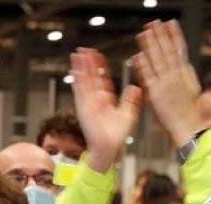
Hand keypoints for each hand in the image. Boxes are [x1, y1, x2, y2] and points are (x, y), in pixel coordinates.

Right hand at [70, 48, 142, 172]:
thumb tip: (136, 87)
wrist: (108, 147)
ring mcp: (88, 102)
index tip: (97, 55)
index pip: (102, 79)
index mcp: (106, 100)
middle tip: (84, 49)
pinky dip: (77, 80)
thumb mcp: (128, 114)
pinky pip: (80, 90)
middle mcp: (95, 99)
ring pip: (84, 80)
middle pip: (90, 76)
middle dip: (87, 63)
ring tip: (77, 53)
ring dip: (80, 67)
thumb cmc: (117, 135)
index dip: (100, 67)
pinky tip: (74, 69)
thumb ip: (131, 100)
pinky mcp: (83, 107)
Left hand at [134, 20, 202, 146]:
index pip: (179, 49)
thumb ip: (184, 75)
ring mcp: (165, 83)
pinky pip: (147, 77)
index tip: (169, 23)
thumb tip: (184, 65)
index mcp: (185, 73)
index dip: (173, 35)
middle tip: (153, 23)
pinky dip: (142, 66)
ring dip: (150, 46)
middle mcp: (175, 75)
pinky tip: (137, 56)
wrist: (190, 127)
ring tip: (144, 33)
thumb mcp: (191, 87)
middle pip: (167, 51)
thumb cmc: (190, 111)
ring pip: (156, 60)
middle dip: (160, 36)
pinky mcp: (156, 94)